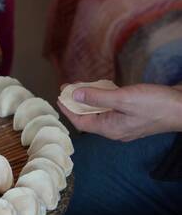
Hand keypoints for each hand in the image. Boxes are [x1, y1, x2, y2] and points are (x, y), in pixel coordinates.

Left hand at [58, 84, 181, 140]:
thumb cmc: (156, 104)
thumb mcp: (123, 98)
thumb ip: (97, 97)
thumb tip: (74, 95)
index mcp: (110, 129)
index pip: (80, 122)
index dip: (68, 109)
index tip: (59, 96)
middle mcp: (115, 129)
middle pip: (89, 117)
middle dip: (76, 102)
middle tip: (67, 87)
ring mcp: (125, 123)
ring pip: (100, 112)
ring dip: (89, 99)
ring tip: (80, 86)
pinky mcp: (134, 115)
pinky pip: (112, 108)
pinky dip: (103, 99)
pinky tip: (101, 89)